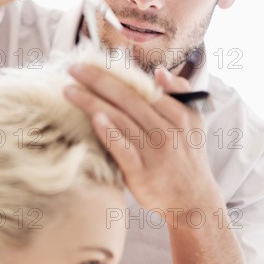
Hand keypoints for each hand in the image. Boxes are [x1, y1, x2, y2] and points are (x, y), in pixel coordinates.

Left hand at [64, 65, 216, 219]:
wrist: (193, 200)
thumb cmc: (187, 155)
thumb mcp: (194, 121)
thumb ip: (180, 93)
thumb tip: (159, 71)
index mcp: (178, 114)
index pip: (141, 87)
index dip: (115, 73)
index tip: (91, 62)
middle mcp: (166, 130)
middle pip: (127, 99)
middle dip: (98, 80)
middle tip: (73, 69)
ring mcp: (153, 152)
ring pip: (120, 120)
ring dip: (93, 102)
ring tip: (69, 91)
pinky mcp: (141, 173)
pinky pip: (123, 149)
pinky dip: (109, 133)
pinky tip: (94, 119)